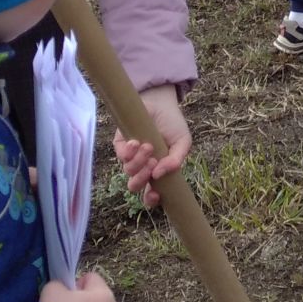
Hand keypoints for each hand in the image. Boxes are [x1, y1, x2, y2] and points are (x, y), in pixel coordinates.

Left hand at [113, 85, 191, 208]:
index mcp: (159, 170)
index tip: (155, 194)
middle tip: (152, 164)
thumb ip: (176, 160)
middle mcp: (143, 167)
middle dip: (142, 179)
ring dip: (139, 161)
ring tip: (148, 146)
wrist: (161, 102)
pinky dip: (129, 151)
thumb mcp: (182, 142)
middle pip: (135, 185)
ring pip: (128, 171)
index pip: (152, 192)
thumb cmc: (173, 124)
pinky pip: (120, 156)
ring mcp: (131, 157)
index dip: (151, 198)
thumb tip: (159, 175)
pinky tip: (137, 142)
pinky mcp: (120, 145)